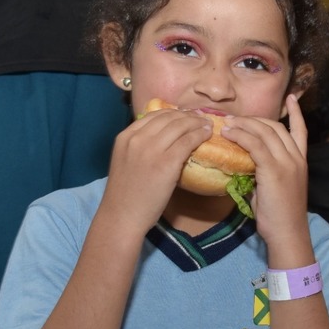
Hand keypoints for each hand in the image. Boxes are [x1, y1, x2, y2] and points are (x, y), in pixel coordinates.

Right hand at [101, 108, 211, 236]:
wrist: (122, 216)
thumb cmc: (125, 194)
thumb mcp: (125, 160)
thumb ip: (139, 146)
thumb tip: (163, 138)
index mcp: (125, 136)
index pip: (153, 115)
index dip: (173, 113)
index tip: (184, 116)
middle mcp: (137, 138)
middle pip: (168, 118)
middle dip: (187, 116)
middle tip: (200, 119)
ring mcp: (152, 149)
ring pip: (180, 126)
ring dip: (196, 123)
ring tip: (206, 125)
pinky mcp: (167, 162)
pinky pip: (188, 141)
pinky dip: (199, 135)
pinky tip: (206, 135)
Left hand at [221, 95, 310, 250]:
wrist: (287, 233)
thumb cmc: (278, 217)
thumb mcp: (273, 189)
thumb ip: (263, 172)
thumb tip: (242, 164)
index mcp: (301, 161)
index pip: (300, 130)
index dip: (296, 114)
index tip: (292, 98)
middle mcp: (297, 158)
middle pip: (275, 127)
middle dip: (254, 120)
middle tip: (234, 118)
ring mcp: (287, 162)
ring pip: (264, 132)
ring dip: (243, 125)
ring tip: (226, 124)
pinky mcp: (274, 170)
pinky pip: (255, 145)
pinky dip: (241, 136)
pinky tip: (228, 134)